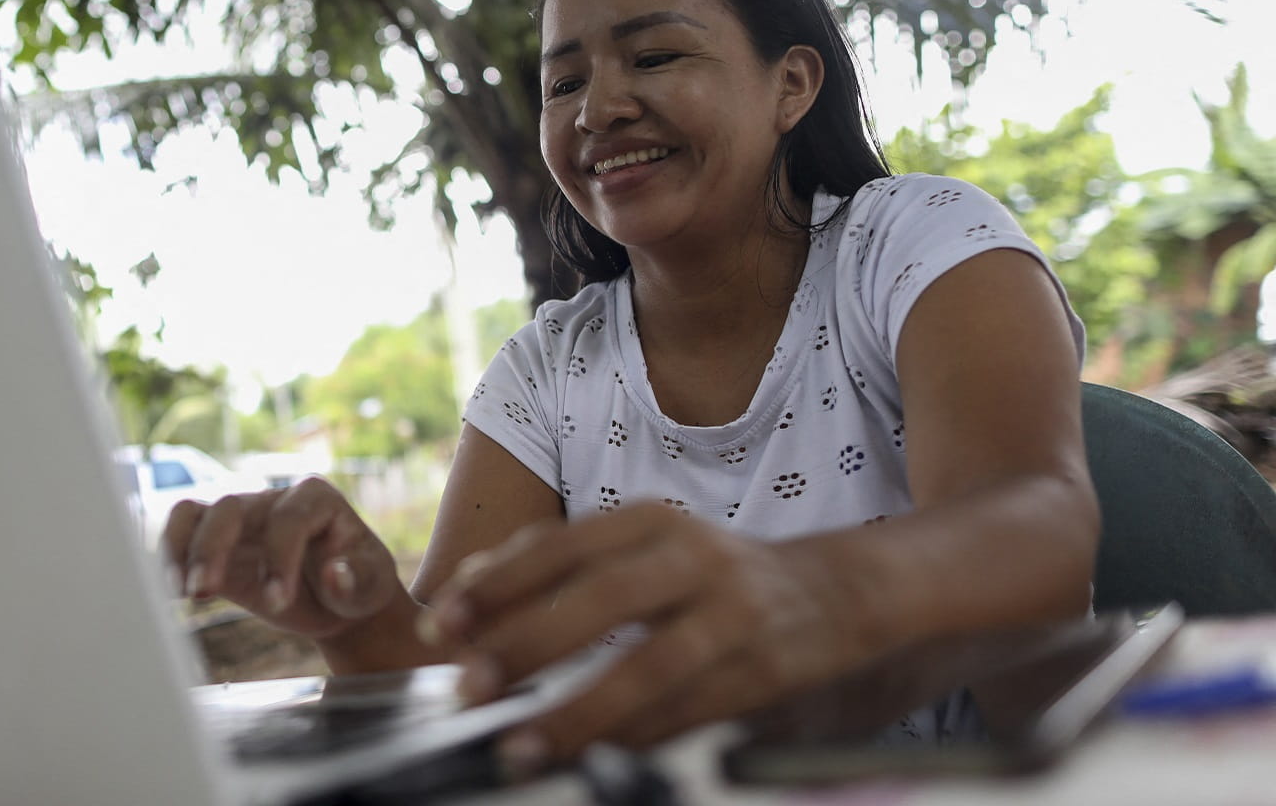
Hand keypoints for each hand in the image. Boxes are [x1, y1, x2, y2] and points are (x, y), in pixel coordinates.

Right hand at [162, 477, 402, 640]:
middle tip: (206, 593)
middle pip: (228, 507)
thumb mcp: (372, 583)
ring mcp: (239, 521)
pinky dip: (169, 563)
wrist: (337, 601)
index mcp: (315, 498)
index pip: (287, 518)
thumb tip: (334, 574)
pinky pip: (181, 540)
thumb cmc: (359, 583)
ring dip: (180, 550)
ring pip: (193, 513)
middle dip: (213, 547)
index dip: (279, 557)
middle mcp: (270, 501)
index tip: (279, 601)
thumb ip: (357, 579)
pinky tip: (169, 596)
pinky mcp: (216, 548)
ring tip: (180, 591)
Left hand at [422, 503, 880, 769]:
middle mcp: (694, 559)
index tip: (442, 625)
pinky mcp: (763, 672)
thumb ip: (559, 563)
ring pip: (650, 667)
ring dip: (578, 712)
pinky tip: (589, 757)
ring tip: (520, 747)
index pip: (562, 545)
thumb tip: (468, 588)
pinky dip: (634, 738)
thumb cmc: (709, 576)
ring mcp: (733, 616)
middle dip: (528, 644)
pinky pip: (688, 713)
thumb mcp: (641, 548)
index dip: (498, 585)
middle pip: (602, 599)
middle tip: (468, 687)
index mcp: (652, 521)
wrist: (836, 593)